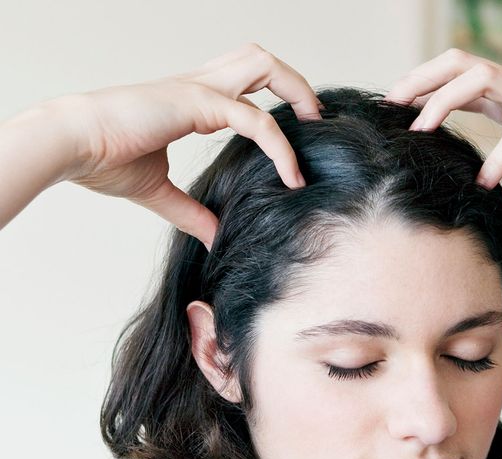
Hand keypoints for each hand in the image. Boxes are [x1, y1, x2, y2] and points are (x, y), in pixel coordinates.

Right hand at [61, 43, 320, 247]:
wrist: (70, 146)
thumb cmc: (103, 159)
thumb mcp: (159, 193)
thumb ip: (192, 214)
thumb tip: (216, 239)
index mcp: (192, 101)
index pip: (244, 87)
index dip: (274, 107)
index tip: (295, 143)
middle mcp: (199, 86)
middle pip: (259, 60)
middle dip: (294, 83)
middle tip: (314, 119)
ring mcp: (198, 89)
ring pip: (262, 65)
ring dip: (295, 90)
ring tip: (314, 127)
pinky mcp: (196, 103)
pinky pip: (253, 119)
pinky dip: (279, 146)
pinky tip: (291, 176)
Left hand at [385, 48, 501, 212]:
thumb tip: (495, 211)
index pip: (457, 82)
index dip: (422, 90)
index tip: (392, 111)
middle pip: (458, 65)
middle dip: (418, 81)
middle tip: (388, 108)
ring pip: (481, 79)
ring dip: (444, 102)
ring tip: (420, 133)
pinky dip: (499, 158)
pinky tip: (484, 183)